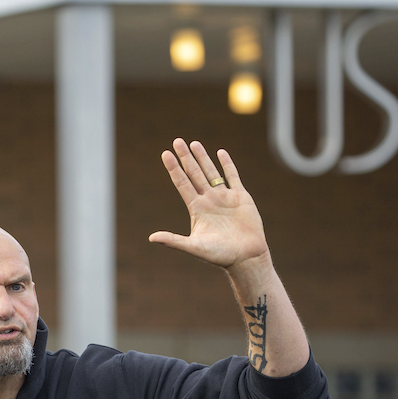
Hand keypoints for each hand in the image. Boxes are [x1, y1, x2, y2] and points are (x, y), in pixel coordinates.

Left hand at [148, 138, 269, 270]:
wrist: (246, 257)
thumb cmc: (220, 255)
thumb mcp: (194, 247)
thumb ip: (174, 240)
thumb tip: (151, 238)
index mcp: (197, 209)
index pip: (182, 184)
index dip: (174, 169)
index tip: (165, 154)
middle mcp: (208, 200)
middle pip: (194, 174)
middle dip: (185, 157)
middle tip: (177, 141)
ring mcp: (224, 197)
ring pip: (211, 172)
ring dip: (202, 158)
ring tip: (194, 143)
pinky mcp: (240, 197)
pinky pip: (233, 176)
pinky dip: (227, 164)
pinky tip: (220, 153)